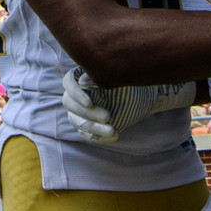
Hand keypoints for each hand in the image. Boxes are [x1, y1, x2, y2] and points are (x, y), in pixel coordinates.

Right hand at [61, 67, 195, 141]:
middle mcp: (76, 96)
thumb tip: (84, 79)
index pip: (68, 84)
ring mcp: (80, 113)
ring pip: (78, 123)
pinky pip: (88, 135)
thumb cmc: (129, 79)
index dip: (76, 94)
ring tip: (113, 130)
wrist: (142, 95)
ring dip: (94, 128)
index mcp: (80, 78)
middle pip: (71, 105)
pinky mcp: (89, 127)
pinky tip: (114, 135)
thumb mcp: (121, 73)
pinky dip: (100, 137)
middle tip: (108, 117)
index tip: (90, 102)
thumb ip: (104, 73)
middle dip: (88, 113)